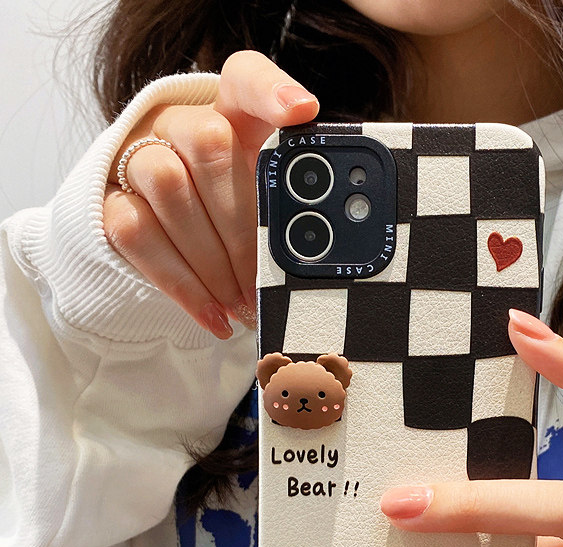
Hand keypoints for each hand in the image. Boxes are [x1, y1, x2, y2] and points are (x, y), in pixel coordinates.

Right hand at [102, 50, 318, 337]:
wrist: (162, 233)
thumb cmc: (227, 215)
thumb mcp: (263, 202)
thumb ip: (289, 205)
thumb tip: (320, 242)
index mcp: (228, 115)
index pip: (245, 78)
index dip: (271, 90)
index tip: (301, 113)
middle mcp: (178, 123)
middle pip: (209, 144)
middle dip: (243, 226)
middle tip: (263, 282)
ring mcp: (136, 156)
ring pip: (168, 186)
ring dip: (212, 260)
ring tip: (242, 306)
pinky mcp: (106, 200)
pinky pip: (136, 233)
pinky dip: (182, 285)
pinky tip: (214, 317)